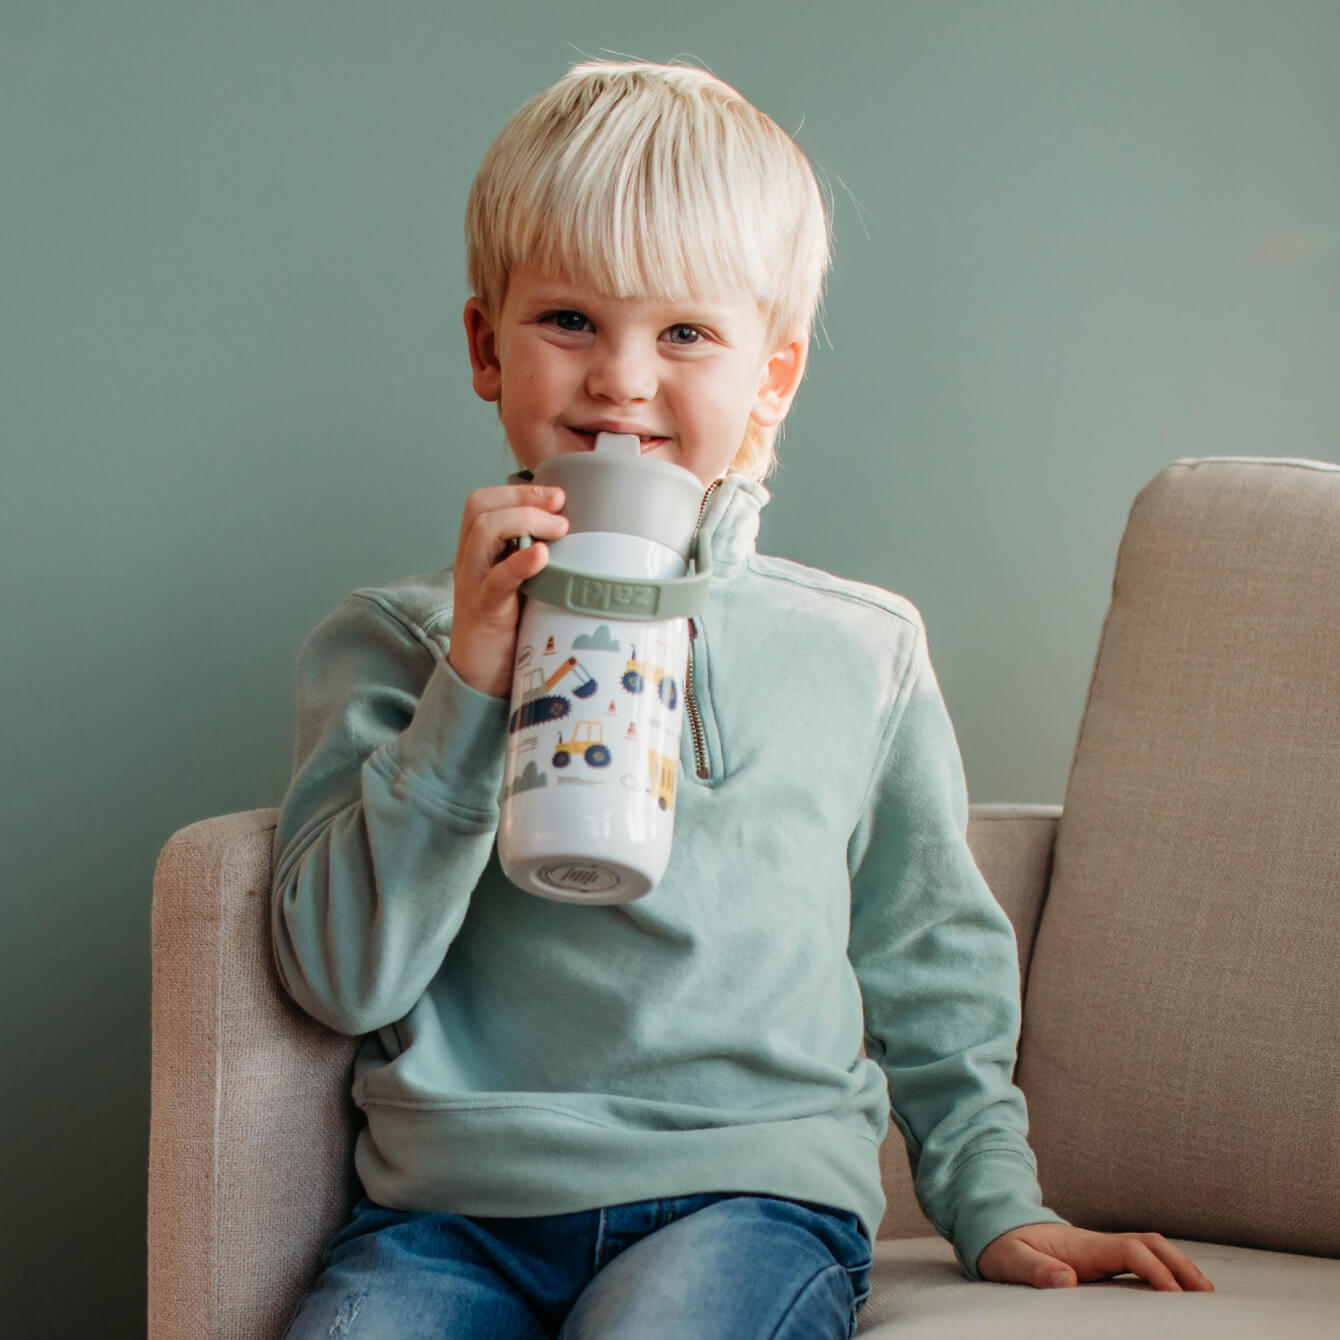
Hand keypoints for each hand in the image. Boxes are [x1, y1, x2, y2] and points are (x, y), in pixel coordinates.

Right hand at [446, 483, 567, 699]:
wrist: (482, 677)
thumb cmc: (508, 629)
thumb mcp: (523, 585)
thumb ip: (540, 561)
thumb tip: (586, 542)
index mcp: (478, 552)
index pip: (484, 502)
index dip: (519, 491)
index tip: (557, 495)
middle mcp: (470, 562)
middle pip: (480, 507)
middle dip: (524, 499)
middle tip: (561, 509)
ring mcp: (472, 585)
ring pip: (484, 532)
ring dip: (525, 521)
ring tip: (558, 530)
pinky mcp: (483, 612)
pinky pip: (496, 580)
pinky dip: (519, 563)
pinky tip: (541, 556)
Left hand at [977, 1222, 1213, 1291]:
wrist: (994, 1227)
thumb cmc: (1002, 1247)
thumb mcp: (1010, 1260)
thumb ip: (1035, 1270)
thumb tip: (1067, 1280)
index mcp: (1082, 1245)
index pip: (1130, 1251)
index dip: (1156, 1271)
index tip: (1176, 1298)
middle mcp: (1096, 1244)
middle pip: (1150, 1244)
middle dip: (1181, 1265)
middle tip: (1209, 1294)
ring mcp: (1099, 1249)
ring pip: (1148, 1249)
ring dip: (1177, 1265)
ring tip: (1204, 1293)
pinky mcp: (1098, 1258)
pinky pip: (1138, 1260)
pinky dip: (1162, 1270)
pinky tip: (1175, 1291)